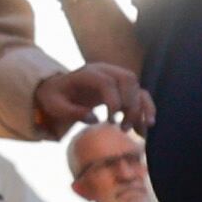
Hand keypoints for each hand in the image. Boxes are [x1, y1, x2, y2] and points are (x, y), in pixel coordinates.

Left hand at [29, 65, 152, 138]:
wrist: (58, 89)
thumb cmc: (55, 97)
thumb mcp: (55, 105)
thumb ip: (72, 112)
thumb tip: (94, 119)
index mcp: (87, 73)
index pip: (107, 82)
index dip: (113, 101)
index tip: (111, 121)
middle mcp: (105, 70)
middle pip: (128, 81)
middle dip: (130, 105)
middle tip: (123, 128)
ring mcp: (115, 76)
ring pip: (137, 87)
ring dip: (141, 109)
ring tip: (137, 130)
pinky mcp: (121, 87)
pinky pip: (140, 94)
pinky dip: (146, 108)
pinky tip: (146, 126)